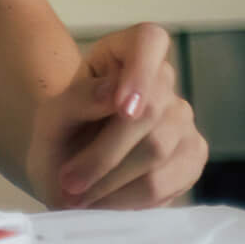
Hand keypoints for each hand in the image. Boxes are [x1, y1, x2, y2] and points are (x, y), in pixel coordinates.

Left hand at [26, 23, 207, 209]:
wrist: (67, 169)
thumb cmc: (59, 134)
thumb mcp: (52, 115)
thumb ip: (78, 99)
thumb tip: (114, 93)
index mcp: (126, 51)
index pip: (150, 40)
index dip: (140, 72)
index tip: (120, 107)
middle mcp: (163, 81)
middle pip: (149, 110)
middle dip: (103, 153)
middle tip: (67, 182)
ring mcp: (183, 119)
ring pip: (158, 150)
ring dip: (111, 181)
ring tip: (77, 198)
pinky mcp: (192, 156)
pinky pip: (168, 181)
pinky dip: (130, 198)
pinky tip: (104, 203)